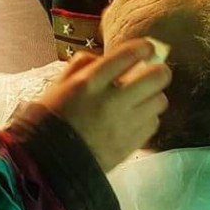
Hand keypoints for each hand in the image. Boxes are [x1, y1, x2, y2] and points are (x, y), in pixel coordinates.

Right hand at [36, 39, 170, 172]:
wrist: (50, 162)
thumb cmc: (51, 118)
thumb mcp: (59, 85)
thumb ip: (81, 65)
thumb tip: (104, 57)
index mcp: (90, 82)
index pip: (128, 55)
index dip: (143, 47)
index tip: (147, 47)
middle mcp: (111, 100)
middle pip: (155, 77)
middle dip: (159, 70)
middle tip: (155, 71)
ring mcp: (124, 124)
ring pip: (159, 100)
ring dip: (154, 95)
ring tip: (144, 97)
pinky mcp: (131, 144)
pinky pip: (153, 123)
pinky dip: (149, 117)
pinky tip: (137, 117)